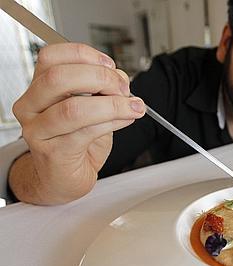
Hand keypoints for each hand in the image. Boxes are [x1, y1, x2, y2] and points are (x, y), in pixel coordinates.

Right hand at [10, 43, 145, 203]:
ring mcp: (38, 131)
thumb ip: (103, 88)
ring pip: (74, 108)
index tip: (109, 64)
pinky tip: (126, 119)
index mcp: (38, 87)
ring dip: (113, 105)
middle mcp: (31, 106)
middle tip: (124, 88)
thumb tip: (121, 78)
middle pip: (59, 78)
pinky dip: (113, 122)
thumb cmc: (75, 140)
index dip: (84, 54)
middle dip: (100, 78)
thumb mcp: (90, 106)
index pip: (51, 56)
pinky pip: (86, 132)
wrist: (62, 177)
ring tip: (133, 107)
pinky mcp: (53, 153)